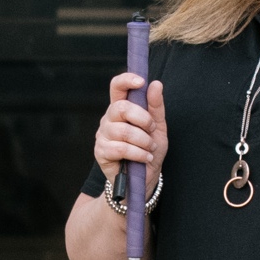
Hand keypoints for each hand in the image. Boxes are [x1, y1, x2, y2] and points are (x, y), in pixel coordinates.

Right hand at [92, 73, 167, 197]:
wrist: (145, 178)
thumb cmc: (150, 150)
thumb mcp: (158, 127)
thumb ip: (156, 106)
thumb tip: (156, 84)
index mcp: (122, 109)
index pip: (117, 87)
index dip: (126, 80)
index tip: (141, 81)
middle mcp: (109, 118)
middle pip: (121, 108)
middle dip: (143, 119)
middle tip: (152, 130)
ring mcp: (103, 135)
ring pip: (123, 131)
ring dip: (143, 141)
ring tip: (149, 148)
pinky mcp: (101, 151)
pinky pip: (120, 148)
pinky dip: (138, 153)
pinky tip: (144, 157)